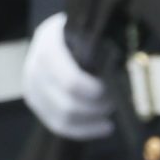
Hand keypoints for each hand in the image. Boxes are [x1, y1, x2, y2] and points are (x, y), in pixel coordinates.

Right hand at [22, 14, 112, 139]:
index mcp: (49, 44)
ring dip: (91, 120)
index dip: (95, 92)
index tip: (115, 90)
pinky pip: (57, 125)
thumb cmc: (82, 29)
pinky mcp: (34, 100)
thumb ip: (103, 47)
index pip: (70, 81)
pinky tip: (105, 126)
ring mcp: (31, 85)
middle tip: (117, 102)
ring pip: (62, 119)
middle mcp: (34, 66)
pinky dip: (84, 130)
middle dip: (97, 107)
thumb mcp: (91, 29)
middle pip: (66, 104)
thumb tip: (128, 73)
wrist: (59, 31)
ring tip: (110, 113)